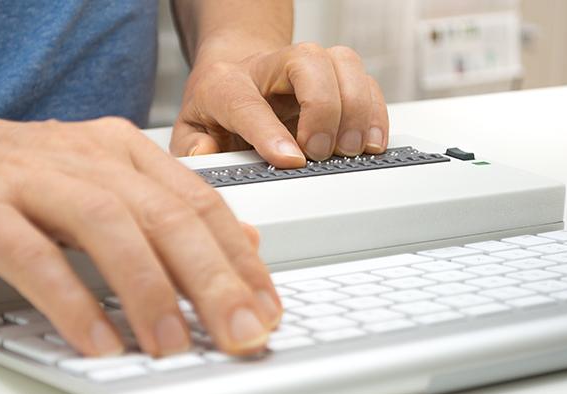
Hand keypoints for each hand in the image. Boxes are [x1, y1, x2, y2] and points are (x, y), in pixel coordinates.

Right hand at [0, 96, 281, 356]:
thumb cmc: (24, 173)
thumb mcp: (107, 181)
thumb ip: (171, 209)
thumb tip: (241, 242)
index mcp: (124, 151)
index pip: (200, 202)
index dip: (240, 257)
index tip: (266, 304)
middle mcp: (88, 158)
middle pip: (167, 216)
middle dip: (213, 279)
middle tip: (242, 331)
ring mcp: (34, 179)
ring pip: (109, 228)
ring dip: (149, 291)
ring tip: (174, 345)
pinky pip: (34, 256)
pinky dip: (72, 302)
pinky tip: (99, 341)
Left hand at [170, 43, 388, 167]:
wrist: (236, 75)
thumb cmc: (217, 107)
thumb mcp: (191, 131)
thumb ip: (192, 147)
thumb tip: (206, 153)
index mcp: (226, 82)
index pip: (247, 102)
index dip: (269, 132)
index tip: (290, 160)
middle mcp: (270, 65)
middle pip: (306, 61)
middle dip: (322, 109)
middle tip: (320, 152)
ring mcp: (306, 67)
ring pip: (343, 62)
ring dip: (356, 108)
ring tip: (352, 149)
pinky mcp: (335, 76)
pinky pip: (366, 81)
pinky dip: (375, 112)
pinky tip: (370, 142)